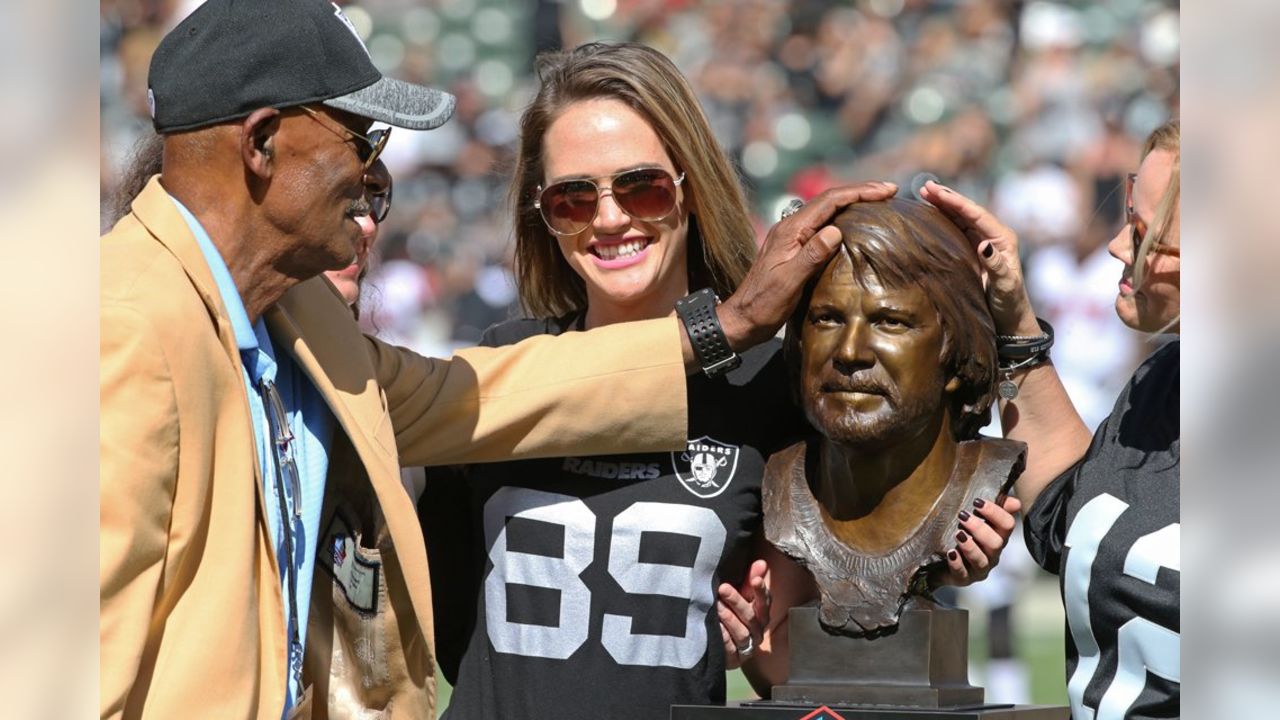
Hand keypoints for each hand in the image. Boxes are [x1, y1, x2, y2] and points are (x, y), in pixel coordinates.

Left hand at [717, 559, 770, 668]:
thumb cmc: (733, 613)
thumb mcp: (741, 595)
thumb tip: (762, 562)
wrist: (721, 645)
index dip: (761, 590)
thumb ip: (750, 579)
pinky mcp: (735, 659)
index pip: (765, 601)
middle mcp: (758, 631)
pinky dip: (723, 638)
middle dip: (737, 601)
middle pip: (751, 616)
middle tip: (723, 588)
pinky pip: (730, 649)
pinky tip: (715, 628)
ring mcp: (747, 646)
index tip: (755, 579)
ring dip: (729, 618)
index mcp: (761, 613)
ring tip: (715, 607)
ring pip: (742, 633)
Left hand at [718, 182, 897, 349]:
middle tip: (889, 192)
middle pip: (830, 201)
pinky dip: (843, 220)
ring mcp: (792, 238)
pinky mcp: (794, 249)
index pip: (829, 201)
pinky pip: (822, 226)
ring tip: (878, 203)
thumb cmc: (763, 304)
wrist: (742, 319)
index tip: (886, 190)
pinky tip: (854, 226)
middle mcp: (791, 228)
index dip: (859, 192)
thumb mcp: (788, 282)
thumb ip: (811, 255)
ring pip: (827, 212)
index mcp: (790, 231)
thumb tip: (836, 230)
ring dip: (852, 204)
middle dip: (860, 193)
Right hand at [918, 181, 1039, 335]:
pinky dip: (943, 220)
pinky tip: (930, 214)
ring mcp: (982, 244)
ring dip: (943, 206)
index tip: (936, 191)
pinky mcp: (972, 252)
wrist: (1010, 320)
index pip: (976, 214)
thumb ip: (996, 265)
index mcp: (1002, 239)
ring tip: (924, 194)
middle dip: (947, 198)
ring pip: (960, 218)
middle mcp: (992, 237)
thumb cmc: (1010, 303)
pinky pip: (956, 230)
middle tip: (925, 187)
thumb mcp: (1005, 285)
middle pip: (967, 211)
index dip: (956, 201)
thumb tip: (983, 244)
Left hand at [938, 495, 1021, 585]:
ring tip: (958, 534)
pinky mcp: (963, 578)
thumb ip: (992, 509)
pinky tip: (951, 553)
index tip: (977, 502)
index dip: (996, 513)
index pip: (1007, 525)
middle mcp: (992, 554)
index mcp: (998, 537)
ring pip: (981, 561)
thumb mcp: (975, 520)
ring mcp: (978, 569)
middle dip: (980, 529)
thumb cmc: (962, 535)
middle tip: (963, 516)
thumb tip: (1015, 502)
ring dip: (970, 547)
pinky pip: (962, 574)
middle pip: (996, 544)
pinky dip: (957, 563)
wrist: (940, 561)